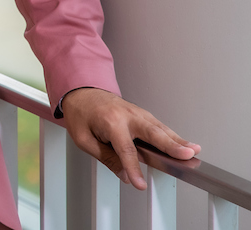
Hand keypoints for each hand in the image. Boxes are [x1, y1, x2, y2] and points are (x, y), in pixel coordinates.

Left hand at [60, 87, 200, 189]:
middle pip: (151, 133)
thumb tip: (124, 175)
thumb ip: (105, 157)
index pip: (125, 149)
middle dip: (170, 145)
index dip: (133, 168)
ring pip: (160, 129)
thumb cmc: (81, 114)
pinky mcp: (142, 115)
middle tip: (186, 155)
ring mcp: (137, 113)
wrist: (81, 91)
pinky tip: (186, 146)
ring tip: (194, 152)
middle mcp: (127, 115)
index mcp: (110, 121)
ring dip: (178, 141)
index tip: (139, 183)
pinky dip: (174, 136)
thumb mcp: (83, 138)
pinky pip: (159, 127)